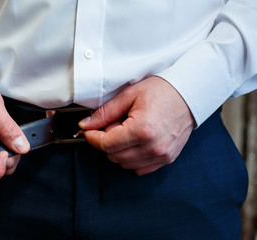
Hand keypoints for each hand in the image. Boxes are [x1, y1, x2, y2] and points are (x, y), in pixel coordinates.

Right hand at [0, 83, 29, 184]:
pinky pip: (4, 157)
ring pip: (1, 167)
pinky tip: (11, 137)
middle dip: (7, 162)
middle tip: (13, 142)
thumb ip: (6, 127)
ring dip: (12, 156)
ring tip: (12, 137)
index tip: (4, 153)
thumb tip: (21, 146)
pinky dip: (12, 150)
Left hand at [79, 76, 194, 174]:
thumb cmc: (162, 91)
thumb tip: (85, 125)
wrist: (189, 94)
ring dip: (119, 150)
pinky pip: (139, 168)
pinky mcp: (166, 159)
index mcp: (142, 130)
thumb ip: (104, 112)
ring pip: (124, 163)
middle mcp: (152, 147)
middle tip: (114, 123)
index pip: (106, 144)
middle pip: (113, 156)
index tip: (88, 130)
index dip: (92, 137)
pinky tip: (136, 142)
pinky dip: (132, 158)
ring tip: (128, 130)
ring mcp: (161, 155)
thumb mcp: (129, 95)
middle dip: (107, 141)